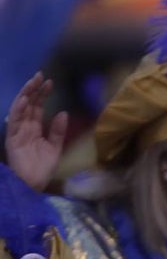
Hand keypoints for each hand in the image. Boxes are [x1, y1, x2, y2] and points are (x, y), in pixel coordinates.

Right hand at [6, 72, 67, 191]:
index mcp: (35, 128)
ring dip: (25, 95)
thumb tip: (63, 113)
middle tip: (41, 75)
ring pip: (20, 109)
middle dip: (33, 89)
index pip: (37, 107)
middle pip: (28, 104)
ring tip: (32, 83)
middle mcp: (24, 127)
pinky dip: (18, 111)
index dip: (42, 94)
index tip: (50, 82)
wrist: (33, 184)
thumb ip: (58, 131)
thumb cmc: (43, 167)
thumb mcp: (55, 147)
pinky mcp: (12, 139)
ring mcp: (17, 132)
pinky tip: (23, 100)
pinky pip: (14, 122)